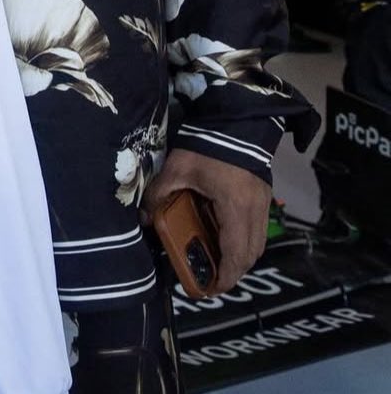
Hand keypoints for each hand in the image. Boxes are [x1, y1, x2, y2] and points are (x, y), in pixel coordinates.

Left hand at [142, 148, 269, 293]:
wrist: (235, 120)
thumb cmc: (205, 147)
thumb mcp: (177, 169)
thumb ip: (159, 194)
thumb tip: (144, 217)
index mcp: (235, 209)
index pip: (235, 254)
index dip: (225, 276)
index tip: (211, 288)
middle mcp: (255, 212)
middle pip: (250, 254)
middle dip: (233, 271)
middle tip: (212, 278)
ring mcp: (264, 204)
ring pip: (257, 243)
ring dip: (240, 257)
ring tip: (218, 261)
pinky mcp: (264, 195)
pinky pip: (258, 229)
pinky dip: (245, 240)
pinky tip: (226, 237)